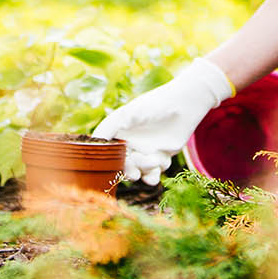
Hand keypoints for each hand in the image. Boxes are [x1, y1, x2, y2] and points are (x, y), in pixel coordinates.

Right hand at [93, 59, 234, 184]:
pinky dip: (155, 173)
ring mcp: (144, 151)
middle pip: (122, 165)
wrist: (184, 105)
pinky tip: (161, 163)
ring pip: (138, 171)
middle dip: (128, 170)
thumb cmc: (154, 105)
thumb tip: (93, 143)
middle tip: (135, 173)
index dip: (107, 162)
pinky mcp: (160, 157)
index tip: (112, 167)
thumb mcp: (127, 113)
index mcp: (119, 133)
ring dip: (144, 171)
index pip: (107, 152)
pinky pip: (153, 173)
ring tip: (154, 162)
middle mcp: (130, 143)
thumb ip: (108, 128)